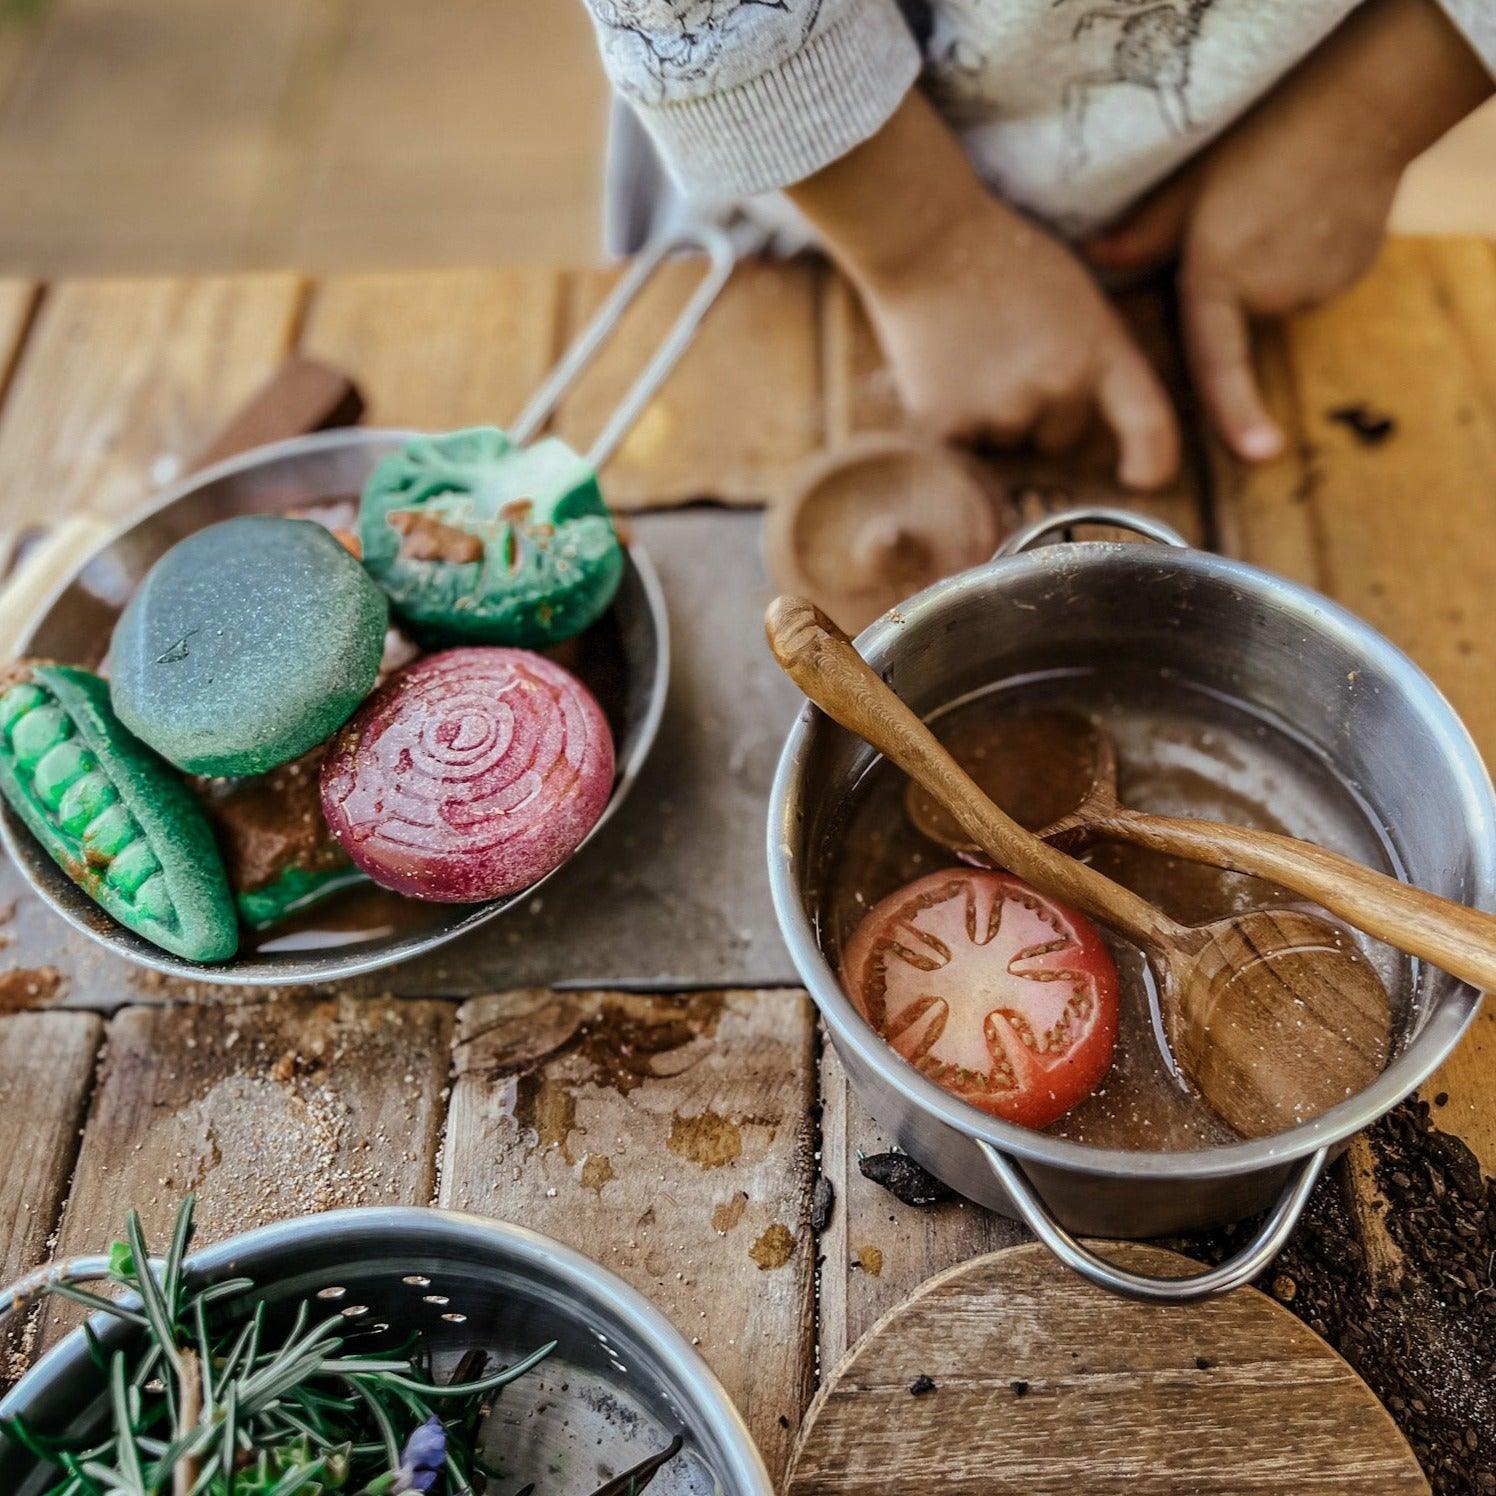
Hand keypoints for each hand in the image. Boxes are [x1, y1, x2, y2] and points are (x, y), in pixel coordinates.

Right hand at [789, 91, 1178, 489]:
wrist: (926, 237)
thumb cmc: (1004, 256)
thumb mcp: (1077, 297)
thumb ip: (1094, 356)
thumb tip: (1095, 420)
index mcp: (1101, 349)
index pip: (1149, 426)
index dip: (1151, 462)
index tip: (1139, 477)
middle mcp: (1058, 388)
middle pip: (1058, 437)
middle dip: (1038, 412)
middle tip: (1006, 358)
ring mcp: (1000, 411)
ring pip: (1005, 444)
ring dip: (991, 418)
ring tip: (969, 361)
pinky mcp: (947, 426)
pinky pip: (958, 451)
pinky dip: (949, 426)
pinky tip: (940, 379)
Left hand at [1086, 0, 1492, 461]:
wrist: (1359, 113)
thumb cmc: (1262, 145)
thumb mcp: (1191, 187)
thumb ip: (1146, 235)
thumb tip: (1095, 261)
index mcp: (1220, 278)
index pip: (1219, 362)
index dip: (1236, 415)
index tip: (1261, 457)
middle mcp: (1269, 295)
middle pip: (1233, 322)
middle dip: (1228, 289)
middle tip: (1243, 225)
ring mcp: (1314, 288)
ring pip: (1271, 301)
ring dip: (1265, 272)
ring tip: (1274, 213)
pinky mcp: (1346, 276)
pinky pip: (1306, 284)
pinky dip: (1300, 261)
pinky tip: (1306, 217)